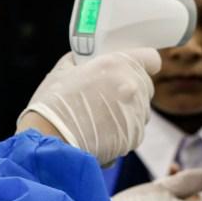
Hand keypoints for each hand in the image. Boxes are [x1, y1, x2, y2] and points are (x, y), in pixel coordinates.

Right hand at [18, 48, 160, 165]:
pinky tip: (101, 132)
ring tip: (100, 117)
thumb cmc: (53, 104)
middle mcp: (133, 87)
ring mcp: (137, 113)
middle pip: (146, 85)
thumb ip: (82, 61)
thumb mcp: (63, 70)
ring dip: (127, 111)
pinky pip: (135, 130)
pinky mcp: (135, 136)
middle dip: (131, 88)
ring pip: (141, 110)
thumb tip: (87, 59)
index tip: (133, 68)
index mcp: (118, 64)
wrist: (50, 142)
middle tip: (108, 95)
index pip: (151, 59)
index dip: (143, 63)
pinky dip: (123, 131)